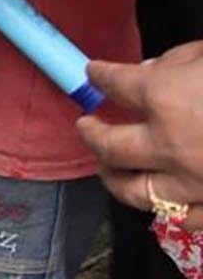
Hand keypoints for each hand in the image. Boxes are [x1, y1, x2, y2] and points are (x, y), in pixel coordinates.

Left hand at [77, 42, 202, 228]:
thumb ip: (179, 61)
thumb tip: (152, 70)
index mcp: (165, 97)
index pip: (115, 83)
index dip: (102, 75)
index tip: (96, 73)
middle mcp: (170, 145)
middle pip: (109, 144)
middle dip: (92, 132)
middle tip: (86, 125)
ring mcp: (194, 183)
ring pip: (134, 191)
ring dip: (114, 176)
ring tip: (107, 165)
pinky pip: (181, 217)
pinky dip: (165, 207)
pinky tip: (160, 196)